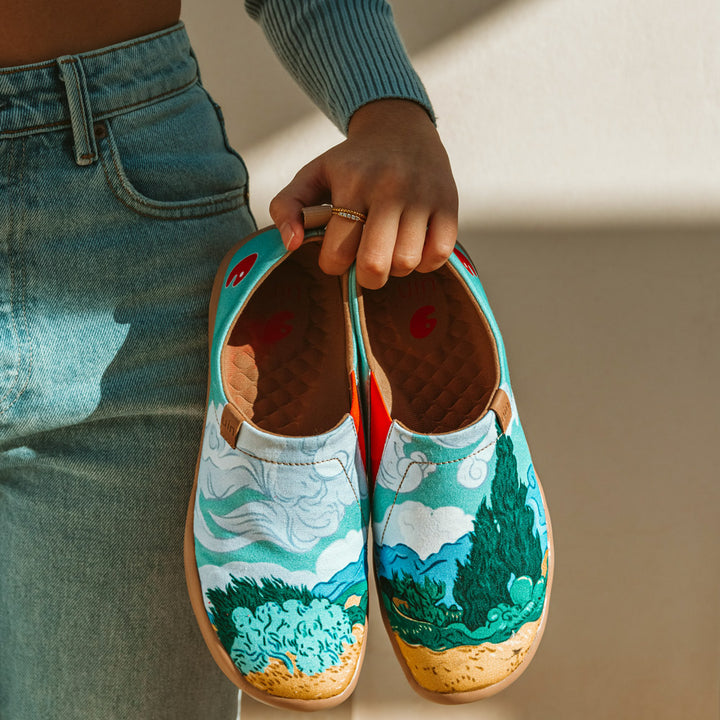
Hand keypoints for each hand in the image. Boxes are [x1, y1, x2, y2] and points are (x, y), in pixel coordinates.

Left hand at [269, 99, 457, 288]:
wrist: (399, 127)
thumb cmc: (352, 162)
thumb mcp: (312, 174)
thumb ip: (286, 206)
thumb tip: (291, 244)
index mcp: (352, 182)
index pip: (338, 252)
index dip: (333, 265)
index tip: (336, 254)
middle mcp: (389, 187)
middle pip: (375, 264)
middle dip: (366, 277)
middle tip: (363, 263)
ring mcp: (423, 195)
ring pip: (407, 262)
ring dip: (396, 268)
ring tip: (389, 250)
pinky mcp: (449, 202)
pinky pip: (439, 254)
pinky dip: (426, 262)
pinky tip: (414, 246)